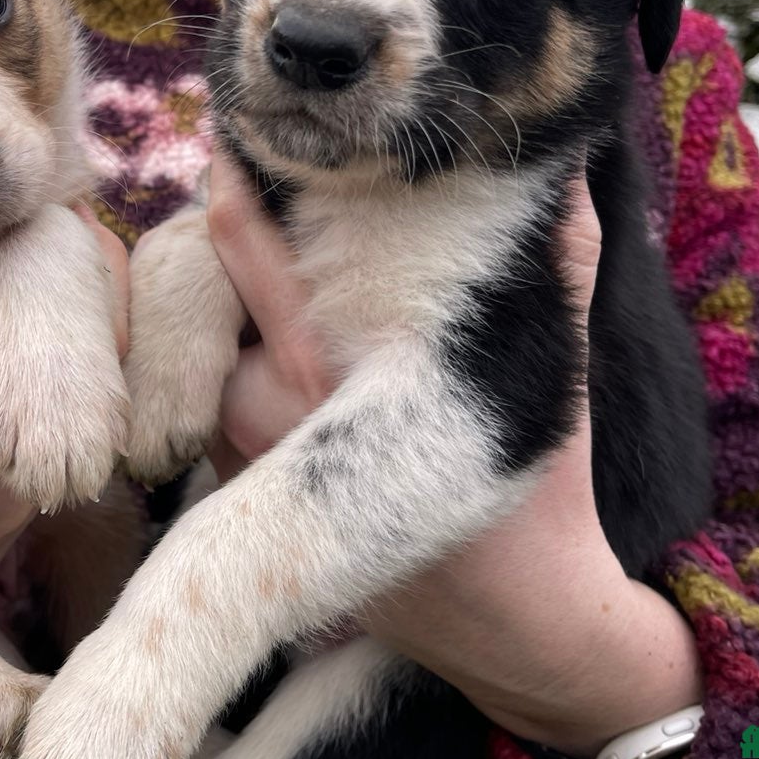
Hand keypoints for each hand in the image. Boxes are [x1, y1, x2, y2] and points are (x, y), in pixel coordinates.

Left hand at [203, 156, 702, 756]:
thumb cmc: (541, 492)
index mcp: (334, 356)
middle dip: (224, 237)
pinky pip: (206, 400)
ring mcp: (240, 453)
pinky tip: (281, 364)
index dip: (229, 176)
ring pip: (196, 340)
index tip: (242, 135)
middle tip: (255, 195)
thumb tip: (565, 162)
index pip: (237, 239)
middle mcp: (268, 403)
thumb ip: (555, 256)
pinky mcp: (232, 494)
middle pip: (193, 282)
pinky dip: (231, 367)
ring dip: (226, 309)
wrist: (512, 624)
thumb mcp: (555, 363)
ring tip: (284, 285)